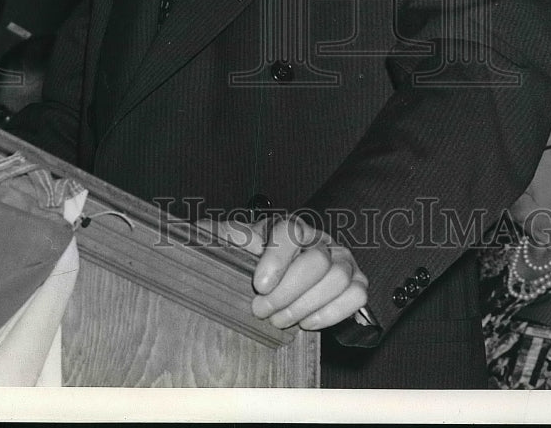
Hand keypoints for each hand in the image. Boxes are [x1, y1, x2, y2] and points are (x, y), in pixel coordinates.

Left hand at [217, 214, 368, 330]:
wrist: (276, 283)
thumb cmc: (252, 263)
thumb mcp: (230, 247)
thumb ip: (215, 237)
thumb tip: (193, 231)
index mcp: (289, 227)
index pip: (290, 232)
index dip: (277, 259)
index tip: (260, 285)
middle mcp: (319, 239)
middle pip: (317, 261)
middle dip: (289, 293)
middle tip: (263, 311)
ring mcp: (340, 260)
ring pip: (339, 278)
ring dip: (307, 306)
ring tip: (281, 320)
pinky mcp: (354, 283)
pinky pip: (358, 295)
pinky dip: (333, 312)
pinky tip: (307, 323)